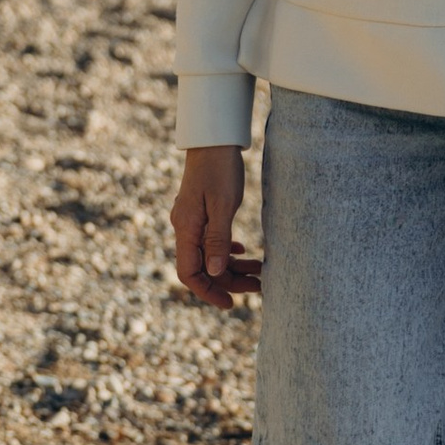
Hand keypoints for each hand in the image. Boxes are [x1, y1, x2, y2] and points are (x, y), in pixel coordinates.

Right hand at [172, 145, 262, 307]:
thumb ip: (217, 239)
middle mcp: (185, 228)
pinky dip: (227, 250)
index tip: (230, 304)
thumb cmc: (219, 169)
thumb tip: (214, 273)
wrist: (213, 140)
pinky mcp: (201, 213)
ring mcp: (192, 221)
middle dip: (230, 280)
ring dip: (233, 266)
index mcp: (186, 228)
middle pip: (203, 268)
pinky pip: (211, 241)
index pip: (189, 273)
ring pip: (210, 255)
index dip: (208, 292)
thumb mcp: (223, 205)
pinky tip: (243, 250)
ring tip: (260, 270)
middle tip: (260, 285)